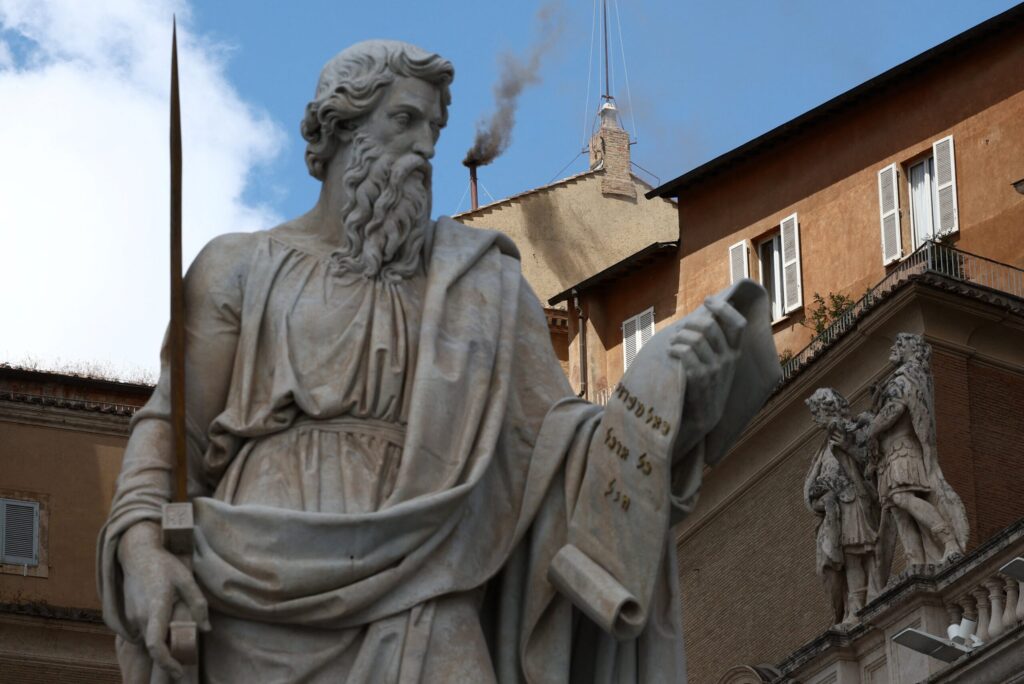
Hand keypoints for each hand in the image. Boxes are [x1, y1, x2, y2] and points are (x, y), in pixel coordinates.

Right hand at [118, 521, 210, 679]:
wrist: (137, 554)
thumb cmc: (164, 565)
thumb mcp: (187, 580)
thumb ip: (198, 605)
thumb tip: (207, 629)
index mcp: (156, 607)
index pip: (156, 644)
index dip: (166, 662)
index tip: (178, 671)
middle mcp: (139, 616)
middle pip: (154, 645)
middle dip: (169, 652)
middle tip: (185, 647)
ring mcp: (131, 617)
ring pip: (148, 639)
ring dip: (162, 640)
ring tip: (174, 625)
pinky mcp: (127, 616)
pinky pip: (142, 632)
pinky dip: (154, 632)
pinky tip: (163, 618)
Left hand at [670, 297, 744, 452]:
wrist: (702, 417)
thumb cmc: (705, 385)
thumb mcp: (718, 363)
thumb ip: (714, 343)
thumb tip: (704, 316)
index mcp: (735, 353)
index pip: (738, 324)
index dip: (724, 308)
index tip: (709, 300)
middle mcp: (728, 360)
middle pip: (710, 327)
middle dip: (691, 323)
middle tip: (681, 330)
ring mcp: (715, 369)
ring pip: (695, 339)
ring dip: (679, 337)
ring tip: (673, 343)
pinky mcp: (700, 378)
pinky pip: (685, 352)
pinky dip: (675, 349)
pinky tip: (671, 353)